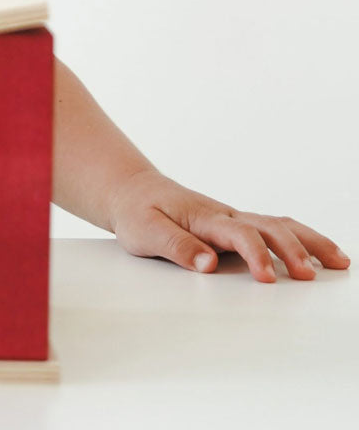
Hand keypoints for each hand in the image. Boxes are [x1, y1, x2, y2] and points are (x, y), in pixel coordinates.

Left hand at [106, 169, 350, 281]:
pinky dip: (299, 237)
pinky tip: (318, 252)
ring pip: (276, 224)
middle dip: (292, 250)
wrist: (131, 190)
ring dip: (307, 241)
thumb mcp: (145, 231)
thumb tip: (208, 264)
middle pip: (267, 227)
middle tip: (309, 276)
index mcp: (203, 217)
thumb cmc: (137, 211)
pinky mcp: (234, 224)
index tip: (267, 278)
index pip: (237, 234)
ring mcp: (231, 218)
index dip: (255, 255)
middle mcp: (223, 215)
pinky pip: (272, 227)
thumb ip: (176, 246)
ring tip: (338, 261)